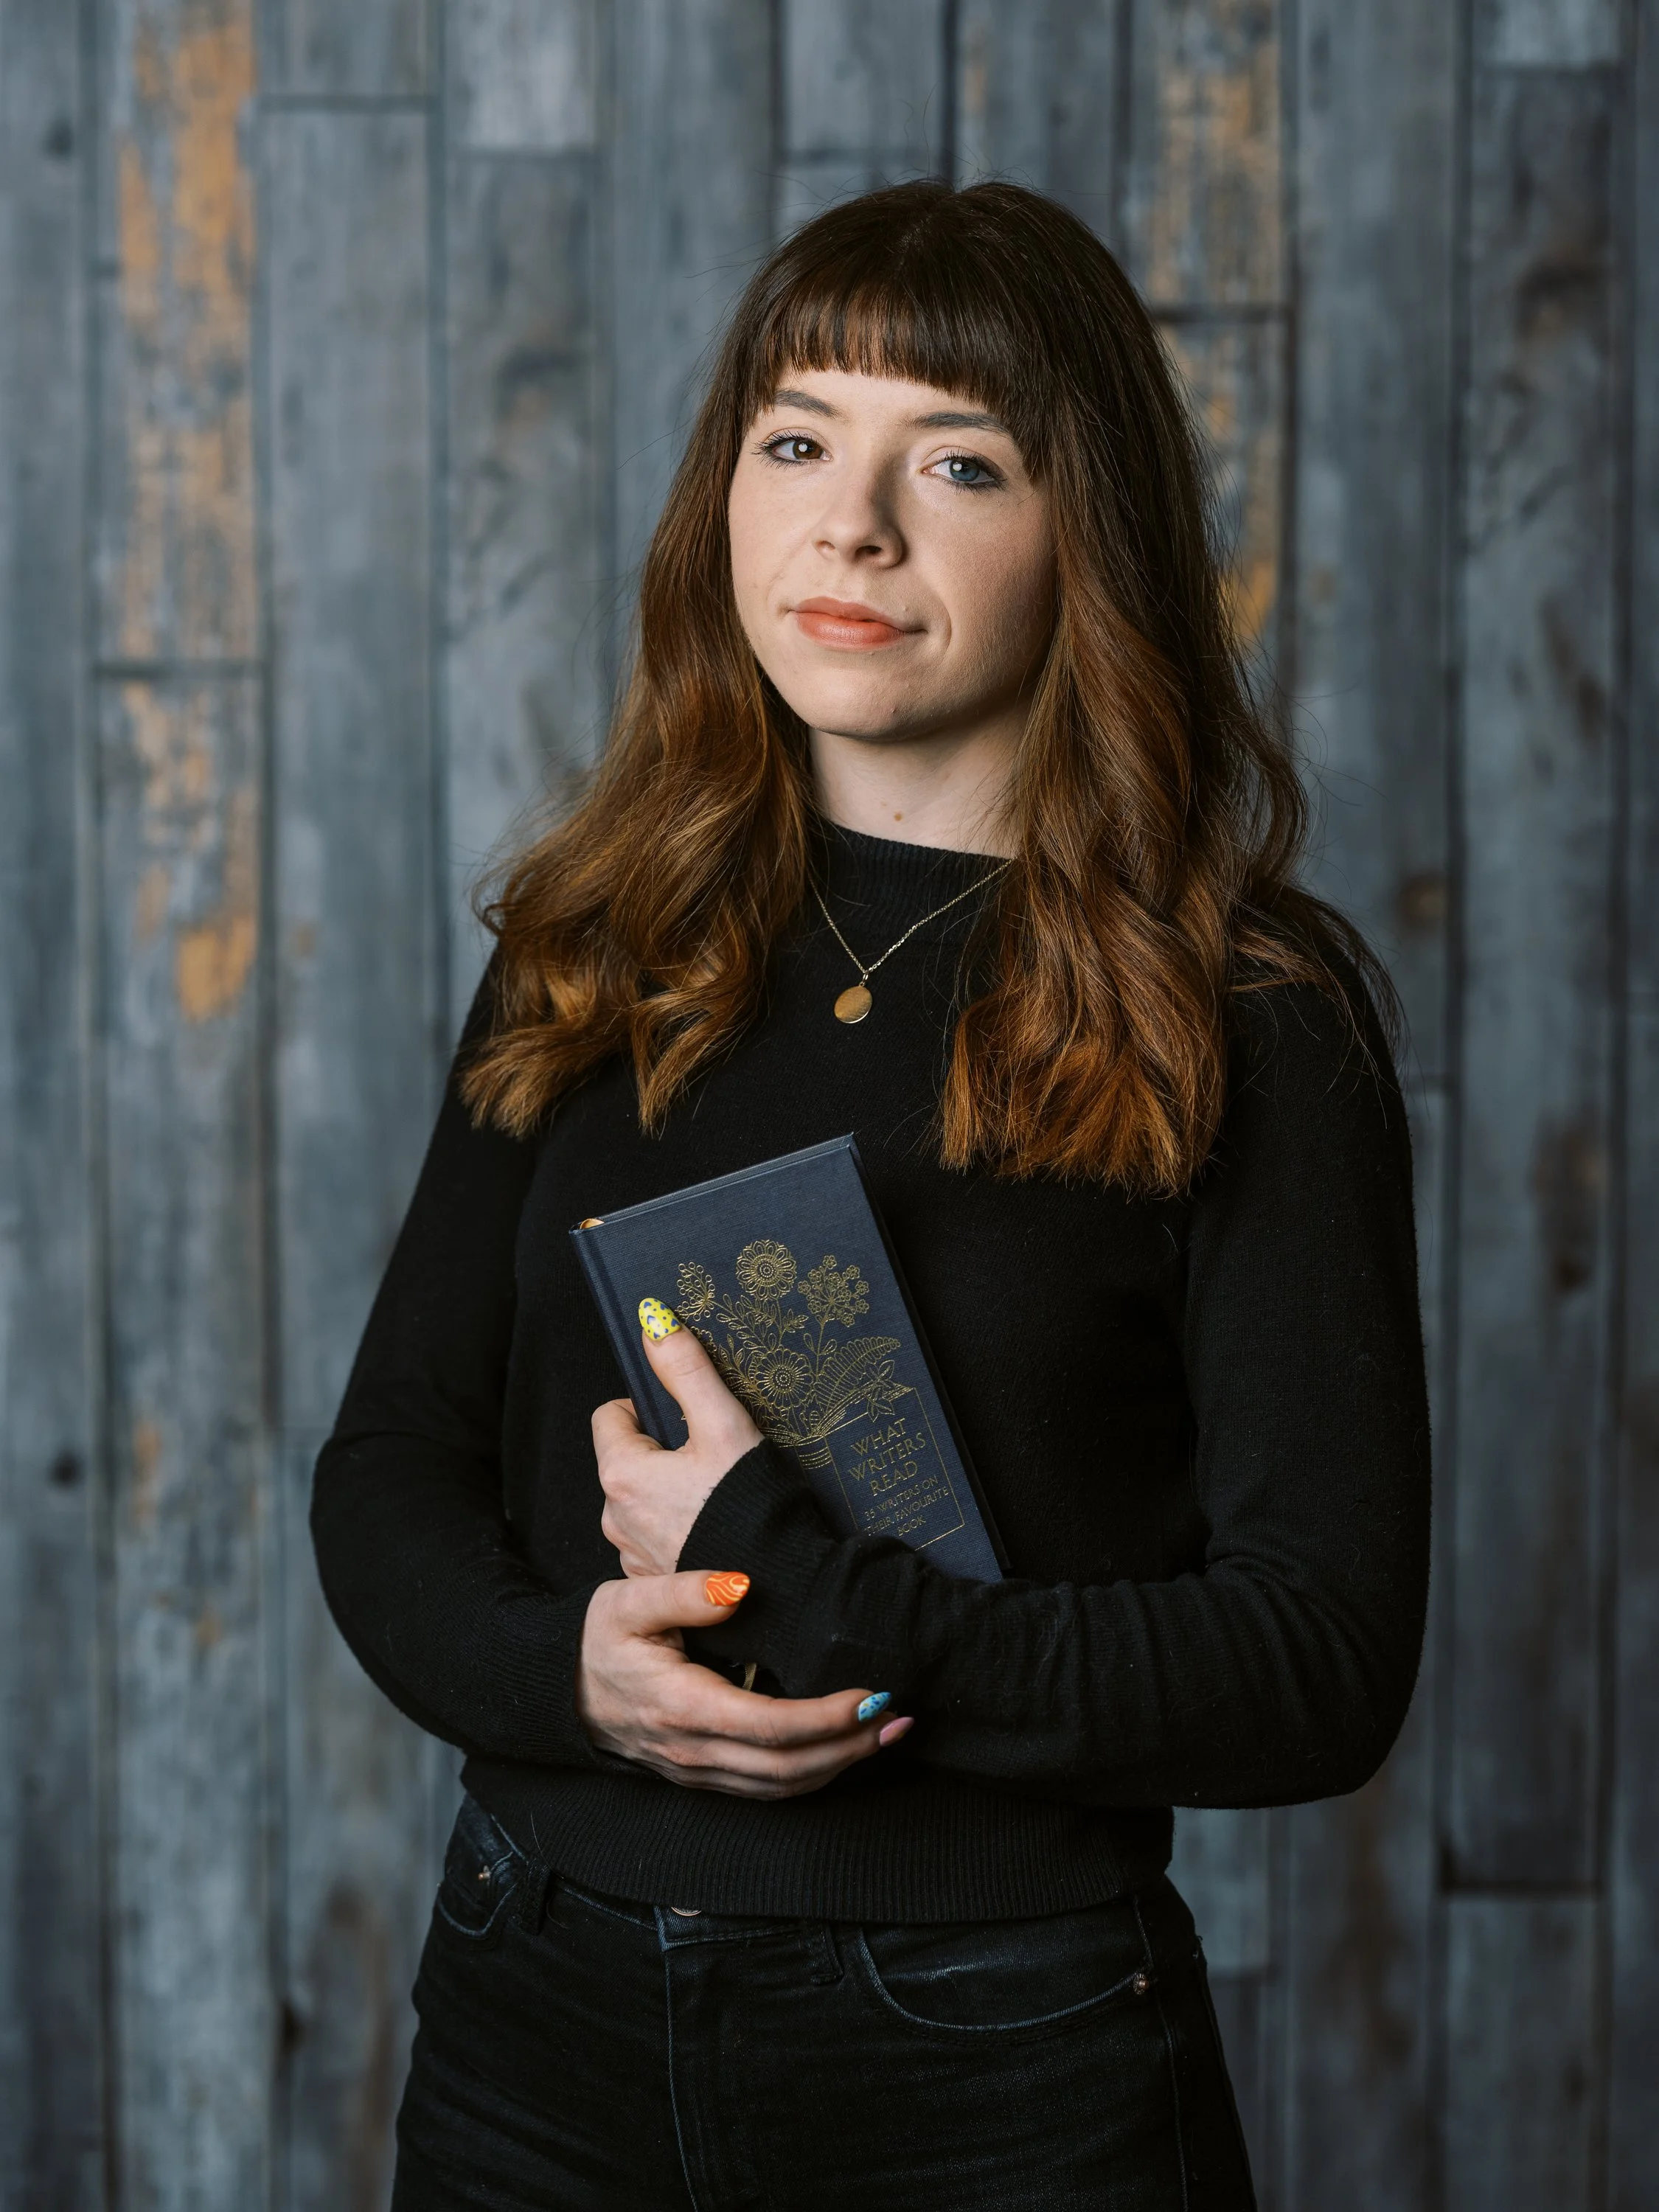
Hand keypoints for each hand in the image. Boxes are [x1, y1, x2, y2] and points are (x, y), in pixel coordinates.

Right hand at [576, 1571, 904, 1796]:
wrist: (558, 1690)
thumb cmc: (596, 1640)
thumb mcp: (626, 1601)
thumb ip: (684, 1592)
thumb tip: (739, 1585)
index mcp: (682, 1707)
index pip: (770, 1726)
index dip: (827, 1717)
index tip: (871, 1693)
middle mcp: (695, 1752)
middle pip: (788, 1768)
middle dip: (851, 1746)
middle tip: (901, 1716)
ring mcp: (699, 1772)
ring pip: (782, 1787)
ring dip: (841, 1765)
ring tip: (888, 1733)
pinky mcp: (704, 1776)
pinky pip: (767, 1790)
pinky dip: (813, 1775)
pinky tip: (843, 1750)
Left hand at [593, 1304, 762, 1576]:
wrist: (781, 1588)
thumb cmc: (751, 1506)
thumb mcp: (723, 1423)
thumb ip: (686, 1368)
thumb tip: (654, 1320)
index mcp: (622, 1473)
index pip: (611, 1416)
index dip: (646, 1407)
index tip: (686, 1418)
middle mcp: (615, 1518)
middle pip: (627, 1460)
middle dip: (662, 1452)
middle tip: (712, 1456)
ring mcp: (633, 1555)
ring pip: (642, 1501)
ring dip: (669, 1493)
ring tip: (717, 1495)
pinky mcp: (655, 1581)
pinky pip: (656, 1539)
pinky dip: (679, 1529)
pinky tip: (715, 1528)